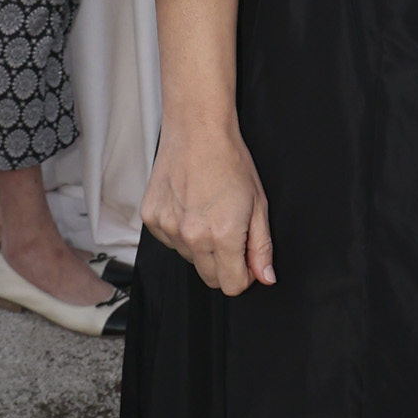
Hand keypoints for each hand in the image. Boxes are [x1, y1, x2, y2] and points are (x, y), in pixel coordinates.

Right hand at [141, 115, 274, 295]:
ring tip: (209, 213)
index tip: (246, 261)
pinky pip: (170, 241)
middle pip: (210, 278)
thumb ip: (261, 247)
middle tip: (231, 234)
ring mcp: (168, 228)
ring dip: (201, 247)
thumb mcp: (258, 204)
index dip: (244, 277)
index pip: (231, 286)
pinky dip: (181, 232)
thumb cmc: (230, 161)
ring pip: (189, 259)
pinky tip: (190, 206)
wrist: (197, 132)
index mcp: (223, 235)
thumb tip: (265, 277)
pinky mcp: (151, 219)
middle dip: (225, 265)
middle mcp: (192, 236)